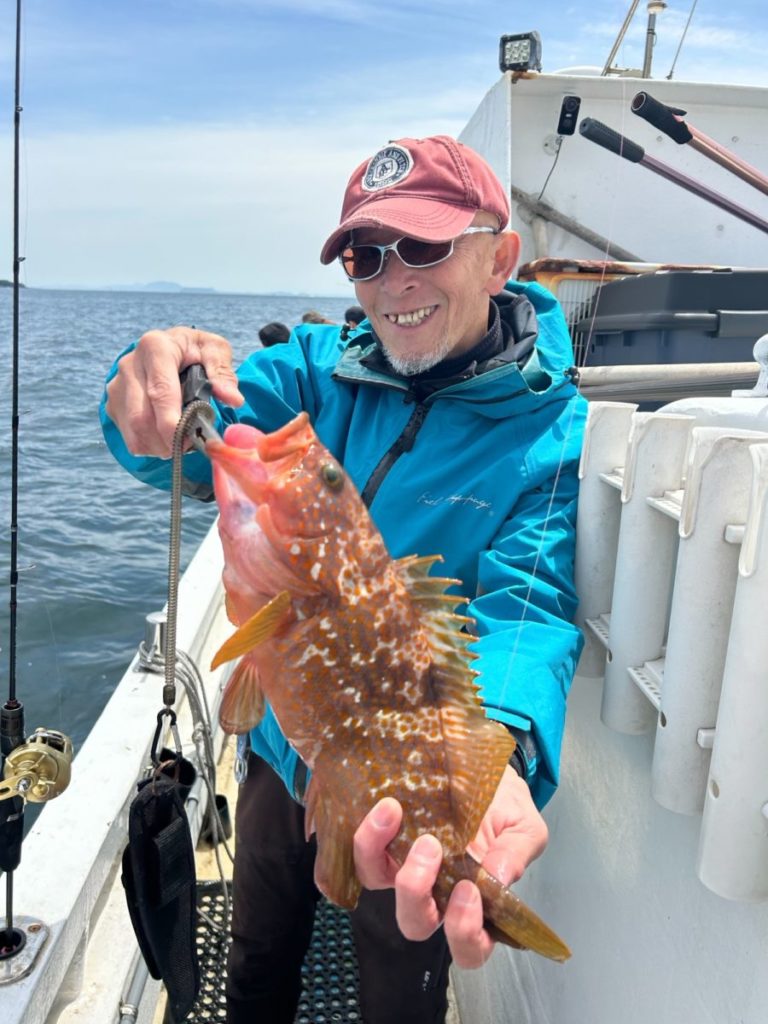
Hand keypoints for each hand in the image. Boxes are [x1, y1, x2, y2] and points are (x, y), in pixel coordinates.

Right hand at [105, 326, 243, 456]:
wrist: (166, 348)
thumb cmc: (193, 350)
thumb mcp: (213, 350)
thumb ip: (223, 373)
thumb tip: (233, 399)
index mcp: (155, 347)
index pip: (160, 391)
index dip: (171, 421)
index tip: (187, 440)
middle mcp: (129, 365)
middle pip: (142, 417)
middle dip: (168, 440)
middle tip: (190, 447)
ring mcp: (117, 386)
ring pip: (133, 431)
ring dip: (159, 447)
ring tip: (180, 443)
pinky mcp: (112, 404)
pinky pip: (129, 437)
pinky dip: (150, 446)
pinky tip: (165, 439)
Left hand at [352, 766, 547, 968]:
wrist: (485, 768)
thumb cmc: (506, 807)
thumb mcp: (524, 826)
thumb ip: (516, 853)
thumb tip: (499, 876)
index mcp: (476, 903)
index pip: (469, 946)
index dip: (465, 932)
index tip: (468, 891)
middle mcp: (436, 893)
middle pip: (415, 923)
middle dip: (416, 895)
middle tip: (431, 848)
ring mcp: (405, 866)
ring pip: (377, 882)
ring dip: (378, 856)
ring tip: (394, 813)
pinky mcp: (385, 839)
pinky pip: (364, 851)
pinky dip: (367, 834)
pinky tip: (387, 807)